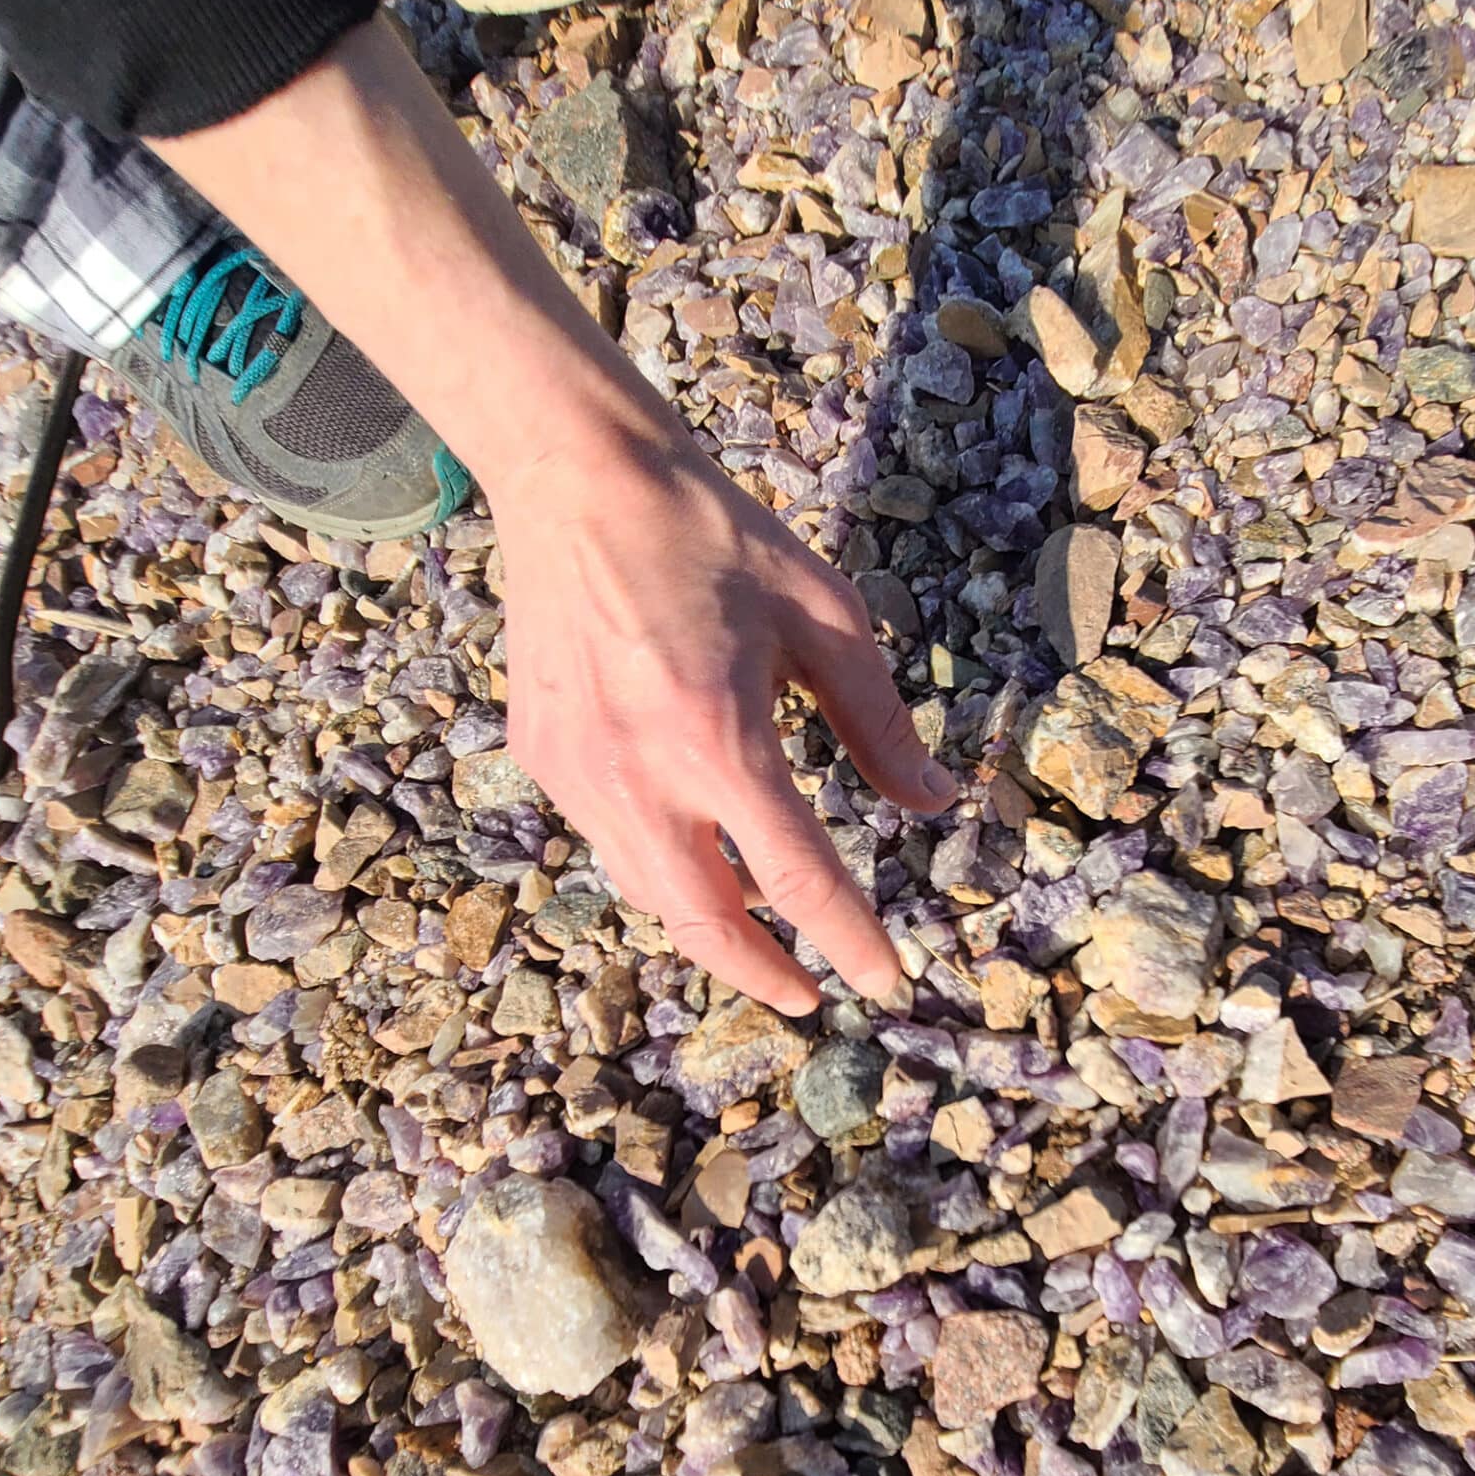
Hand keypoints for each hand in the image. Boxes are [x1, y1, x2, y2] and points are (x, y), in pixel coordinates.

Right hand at [492, 423, 954, 1016]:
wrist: (577, 478)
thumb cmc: (711, 536)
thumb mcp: (824, 616)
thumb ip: (878, 723)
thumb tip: (932, 801)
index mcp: (717, 738)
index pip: (796, 878)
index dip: (850, 940)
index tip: (887, 982)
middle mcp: (638, 772)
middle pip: (706, 920)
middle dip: (763, 975)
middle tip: (811, 997)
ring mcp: (577, 772)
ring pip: (650, 893)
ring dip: (709, 930)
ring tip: (758, 943)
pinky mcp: (541, 757)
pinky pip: (609, 842)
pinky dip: (661, 869)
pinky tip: (696, 859)